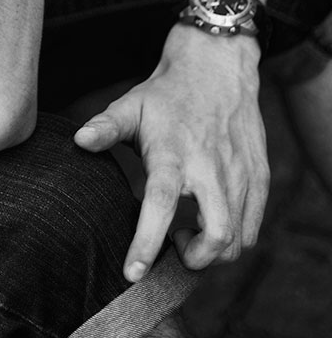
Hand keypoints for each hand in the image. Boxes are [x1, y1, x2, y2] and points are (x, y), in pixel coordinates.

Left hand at [73, 23, 269, 281]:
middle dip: (194, 259)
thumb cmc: (167, 93)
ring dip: (213, 253)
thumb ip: (105, 127)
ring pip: (237, 238)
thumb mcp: (131, 106)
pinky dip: (235, 240)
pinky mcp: (259, 176)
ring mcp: (239, 174)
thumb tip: (79, 141)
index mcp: (173, 154)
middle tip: (173, 248)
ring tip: (187, 235)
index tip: (132, 273)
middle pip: (216, 234)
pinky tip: (211, 225)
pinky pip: (253, 226)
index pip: (160, 205)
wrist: (217, 65)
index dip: (147, 242)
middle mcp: (210, 168)